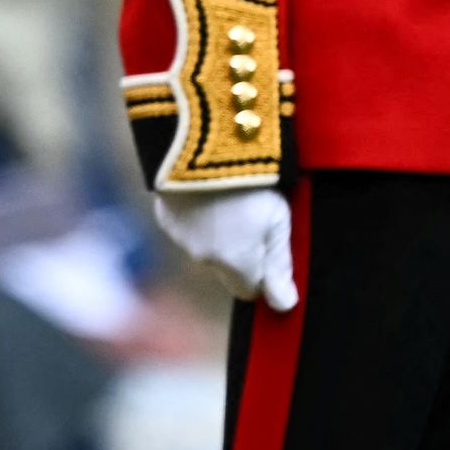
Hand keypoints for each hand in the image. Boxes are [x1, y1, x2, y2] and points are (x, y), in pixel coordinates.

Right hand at [150, 186, 296, 311]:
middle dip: (238, 253)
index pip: (249, 290)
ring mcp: (181, 238)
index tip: (269, 247)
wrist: (203, 144)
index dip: (262, 274)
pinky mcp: (165, 215)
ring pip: (204, 247)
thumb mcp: (277, 219)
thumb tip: (284, 305)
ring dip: (216, 232)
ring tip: (229, 195)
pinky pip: (185, 226)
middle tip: (252, 216)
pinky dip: (196, 215)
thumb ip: (279, 265)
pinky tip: (206, 190)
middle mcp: (205, 259)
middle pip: (226, 270)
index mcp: (235, 263)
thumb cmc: (250, 181)